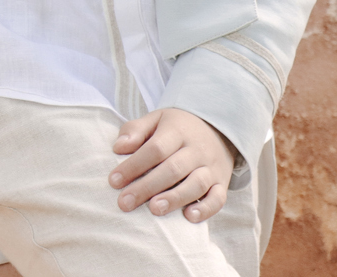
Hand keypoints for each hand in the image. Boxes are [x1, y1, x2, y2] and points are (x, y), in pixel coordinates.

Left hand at [108, 108, 236, 219]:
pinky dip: (205, 209)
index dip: (134, 165)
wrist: (218, 128)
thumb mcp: (156, 119)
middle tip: (125, 203)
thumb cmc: (177, 128)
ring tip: (154, 210)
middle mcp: (197, 149)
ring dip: (175, 199)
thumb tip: (118, 147)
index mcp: (177, 130)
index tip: (113, 181)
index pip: (155, 148)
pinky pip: (218, 198)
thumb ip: (135, 130)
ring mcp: (211, 167)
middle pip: (173, 168)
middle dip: (147, 187)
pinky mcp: (222, 182)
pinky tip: (188, 217)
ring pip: (196, 184)